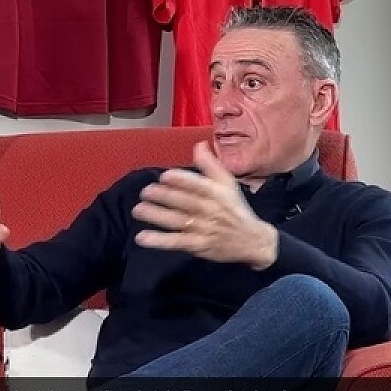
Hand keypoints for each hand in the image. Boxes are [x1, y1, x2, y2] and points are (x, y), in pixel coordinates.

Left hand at [132, 141, 278, 269]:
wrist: (253, 241)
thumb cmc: (235, 208)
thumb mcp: (228, 183)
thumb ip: (211, 164)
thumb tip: (199, 144)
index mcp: (216, 192)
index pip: (198, 185)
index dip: (181, 180)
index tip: (164, 176)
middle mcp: (210, 210)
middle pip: (184, 202)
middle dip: (164, 196)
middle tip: (145, 191)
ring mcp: (203, 229)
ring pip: (177, 221)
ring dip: (156, 215)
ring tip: (138, 210)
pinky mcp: (198, 246)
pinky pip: (176, 242)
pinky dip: (159, 241)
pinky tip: (142, 238)